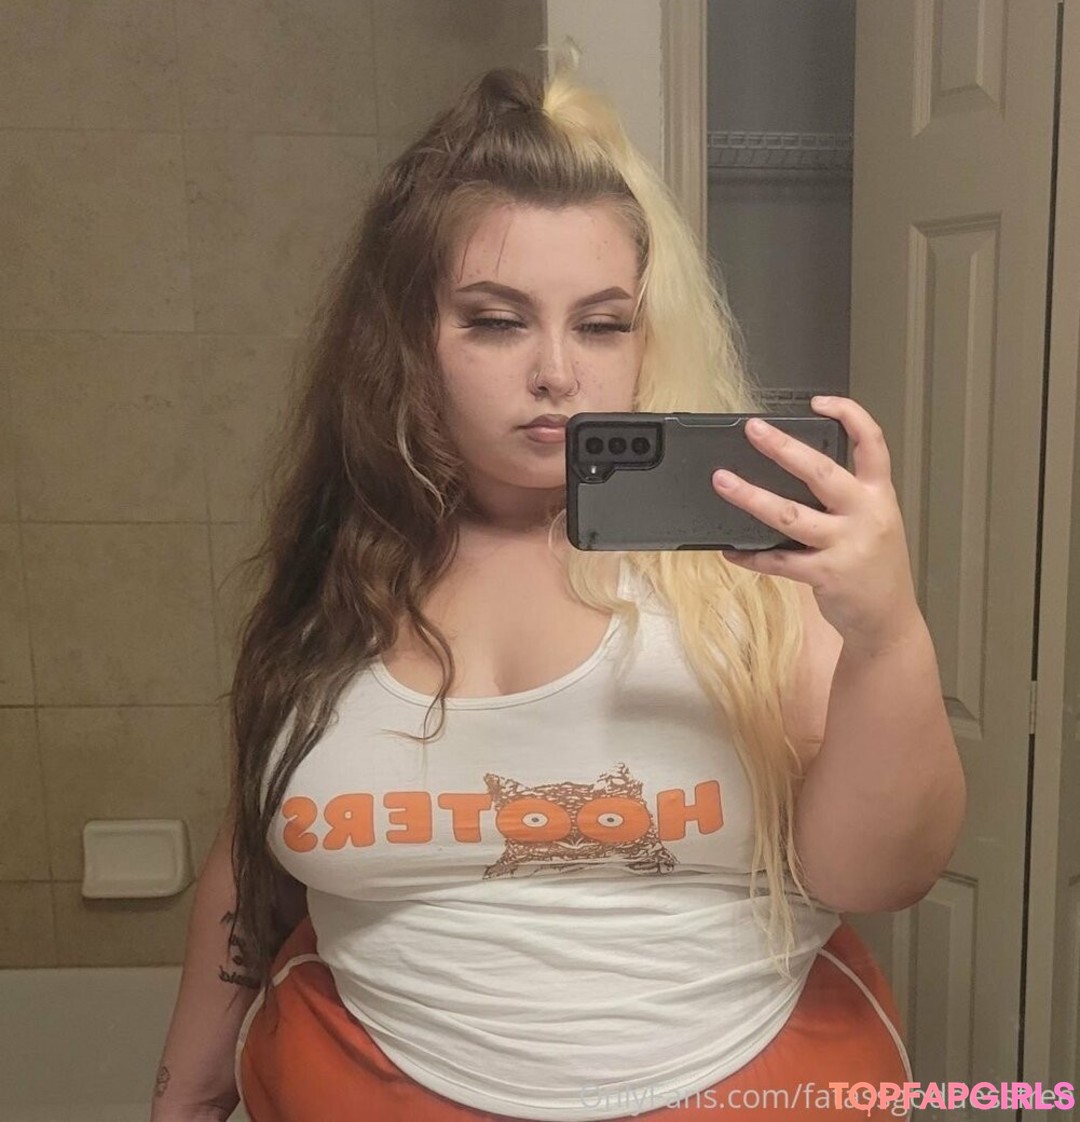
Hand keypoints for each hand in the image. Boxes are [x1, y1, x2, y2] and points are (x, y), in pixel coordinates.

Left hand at [712, 396, 922, 655]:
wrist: (889, 621)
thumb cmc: (875, 567)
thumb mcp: (876, 522)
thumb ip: (846, 499)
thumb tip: (792, 473)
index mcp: (879, 495)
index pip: (872, 443)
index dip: (849, 415)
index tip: (818, 401)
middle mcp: (865, 515)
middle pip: (821, 472)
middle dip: (783, 448)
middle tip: (752, 430)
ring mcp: (846, 545)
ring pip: (790, 515)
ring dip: (751, 497)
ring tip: (723, 481)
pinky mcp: (826, 575)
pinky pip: (778, 561)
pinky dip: (750, 555)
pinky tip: (729, 549)